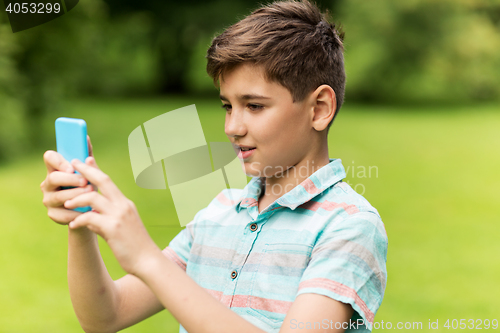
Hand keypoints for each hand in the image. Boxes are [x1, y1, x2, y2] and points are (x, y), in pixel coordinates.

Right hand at [41, 136, 95, 224]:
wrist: (90, 210)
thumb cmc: (88, 186)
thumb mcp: (90, 172)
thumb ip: (88, 156)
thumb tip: (86, 138)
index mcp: (56, 169)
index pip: (50, 158)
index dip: (58, 161)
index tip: (71, 167)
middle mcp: (48, 183)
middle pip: (53, 178)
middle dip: (70, 180)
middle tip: (85, 182)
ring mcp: (48, 199)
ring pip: (58, 196)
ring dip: (75, 195)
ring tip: (90, 194)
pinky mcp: (53, 214)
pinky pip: (63, 214)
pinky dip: (77, 212)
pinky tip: (88, 210)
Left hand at [64, 159, 160, 275]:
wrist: (148, 261)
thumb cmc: (135, 246)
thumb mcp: (123, 228)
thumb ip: (107, 218)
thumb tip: (91, 216)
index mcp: (125, 204)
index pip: (109, 181)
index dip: (96, 169)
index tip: (85, 160)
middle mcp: (123, 205)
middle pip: (103, 180)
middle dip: (85, 171)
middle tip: (72, 164)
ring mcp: (119, 216)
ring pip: (92, 197)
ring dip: (76, 198)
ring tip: (66, 204)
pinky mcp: (113, 228)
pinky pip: (90, 218)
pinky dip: (79, 220)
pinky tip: (72, 226)